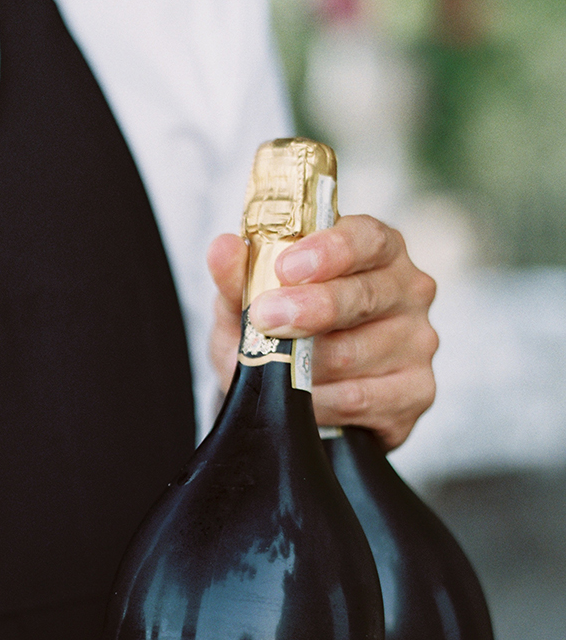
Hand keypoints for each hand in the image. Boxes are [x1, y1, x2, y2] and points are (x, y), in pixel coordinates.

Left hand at [207, 214, 437, 449]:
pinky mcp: (416, 391)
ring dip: (305, 366)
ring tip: (275, 372)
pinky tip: (304, 401)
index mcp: (375, 252)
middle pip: (364, 295)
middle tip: (266, 317)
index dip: (330, 250)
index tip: (287, 266)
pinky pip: (361, 398)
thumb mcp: (246, 307)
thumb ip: (237, 278)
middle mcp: (407, 290)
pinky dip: (322, 401)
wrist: (290, 400)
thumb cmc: (278, 336)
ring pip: (356, 353)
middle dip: (310, 308)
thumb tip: (223, 248)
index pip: (366, 238)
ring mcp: (417, 342)